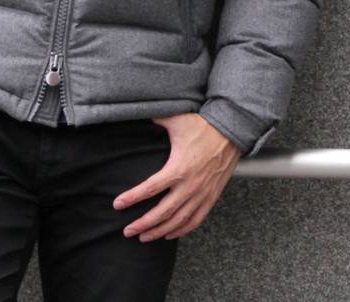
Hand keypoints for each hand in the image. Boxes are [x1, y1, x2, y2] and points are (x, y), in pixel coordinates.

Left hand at [112, 112, 241, 240]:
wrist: (231, 132)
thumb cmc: (201, 125)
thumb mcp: (176, 119)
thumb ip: (156, 119)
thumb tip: (139, 112)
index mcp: (178, 168)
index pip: (150, 188)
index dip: (132, 198)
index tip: (117, 205)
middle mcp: (190, 185)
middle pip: (162, 212)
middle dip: (143, 224)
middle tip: (127, 231)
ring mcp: (202, 194)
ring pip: (178, 221)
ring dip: (160, 231)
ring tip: (144, 237)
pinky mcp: (211, 197)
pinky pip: (196, 220)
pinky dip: (182, 230)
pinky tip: (169, 234)